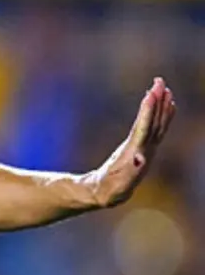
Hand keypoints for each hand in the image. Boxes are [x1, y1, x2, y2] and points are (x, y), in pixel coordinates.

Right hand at [85, 77, 175, 207]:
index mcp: (136, 155)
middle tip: (159, 82)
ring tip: (163, 87)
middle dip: (157, 103)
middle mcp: (146, 149)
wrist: (110, 192)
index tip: (150, 95)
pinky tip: (166, 103)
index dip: (148, 112)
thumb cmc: (108, 187)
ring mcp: (148, 147)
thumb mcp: (114, 183)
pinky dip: (162, 113)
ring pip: (158, 123)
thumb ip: (126, 172)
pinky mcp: (145, 146)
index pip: (144, 129)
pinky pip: (156, 126)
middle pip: (154, 123)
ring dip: (161, 104)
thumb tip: (139, 160)